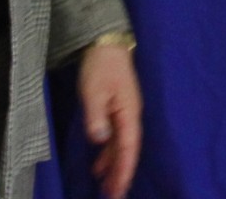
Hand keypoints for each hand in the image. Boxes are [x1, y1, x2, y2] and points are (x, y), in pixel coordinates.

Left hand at [76, 42, 142, 197]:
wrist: (106, 42)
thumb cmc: (101, 65)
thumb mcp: (94, 91)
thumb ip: (96, 116)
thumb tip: (101, 140)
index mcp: (129, 112)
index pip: (128, 147)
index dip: (124, 170)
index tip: (118, 190)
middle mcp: (131, 115)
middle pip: (128, 150)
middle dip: (121, 174)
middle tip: (112, 196)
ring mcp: (125, 112)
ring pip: (121, 145)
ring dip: (114, 166)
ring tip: (105, 187)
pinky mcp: (118, 108)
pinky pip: (116, 137)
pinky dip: (109, 154)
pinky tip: (100, 165)